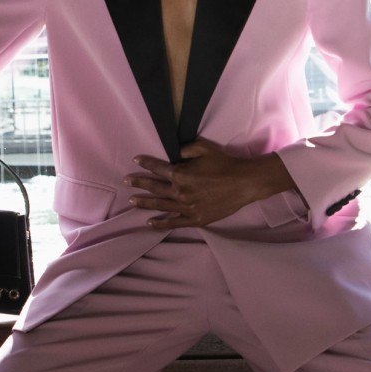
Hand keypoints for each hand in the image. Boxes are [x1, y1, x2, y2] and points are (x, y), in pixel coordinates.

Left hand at [126, 138, 297, 226]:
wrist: (244, 183)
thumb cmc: (225, 164)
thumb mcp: (204, 148)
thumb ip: (185, 148)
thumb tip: (173, 151)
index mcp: (180, 174)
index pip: (157, 168)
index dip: (145, 163)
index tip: (136, 161)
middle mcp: (180, 192)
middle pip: (154, 187)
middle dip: (139, 183)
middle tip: (127, 182)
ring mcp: (186, 207)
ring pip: (160, 205)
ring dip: (144, 203)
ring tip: (132, 201)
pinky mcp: (195, 219)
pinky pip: (174, 222)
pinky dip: (161, 223)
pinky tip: (150, 223)